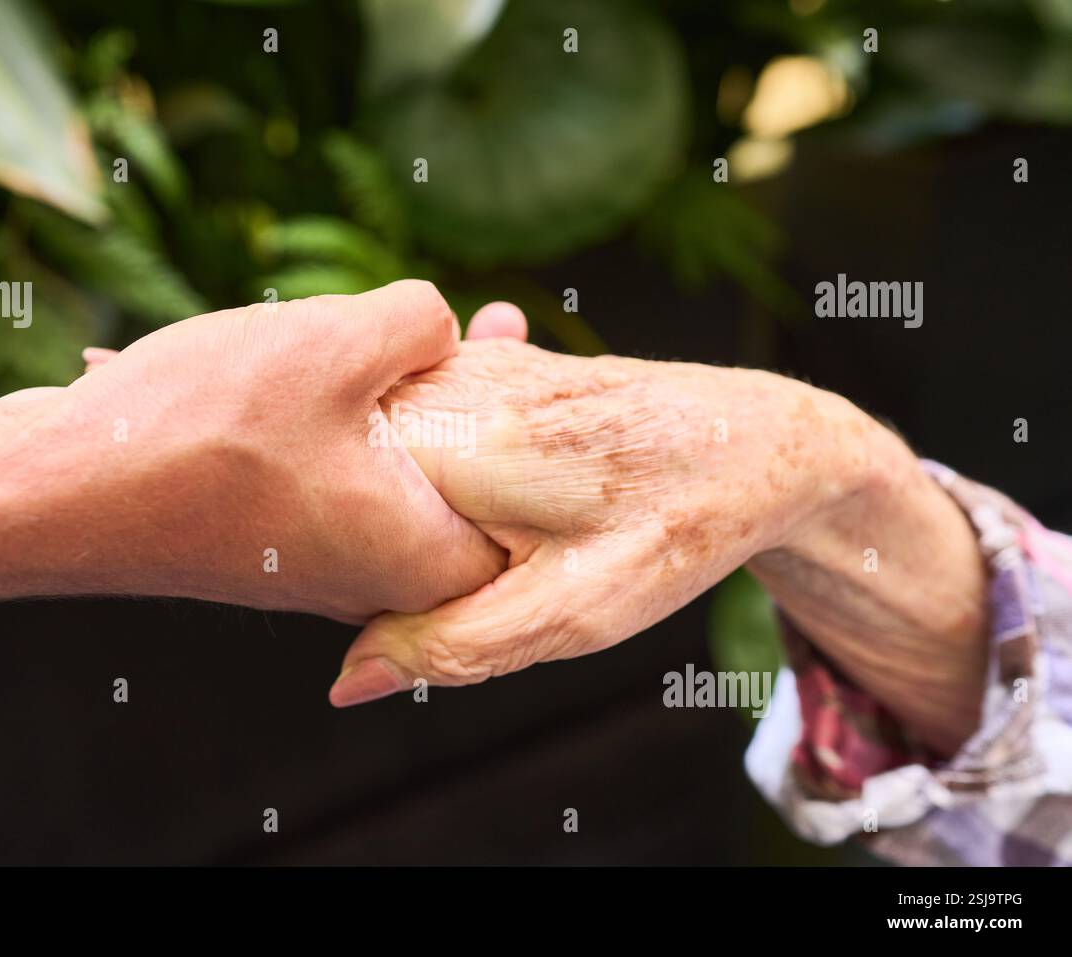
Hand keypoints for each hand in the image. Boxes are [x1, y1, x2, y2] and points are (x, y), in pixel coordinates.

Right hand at [21, 280, 514, 620]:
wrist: (54, 492)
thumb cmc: (201, 431)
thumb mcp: (336, 343)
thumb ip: (420, 322)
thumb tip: (442, 323)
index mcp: (416, 557)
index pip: (529, 515)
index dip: (540, 424)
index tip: (536, 353)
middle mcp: (373, 581)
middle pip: (462, 488)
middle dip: (479, 400)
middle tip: (496, 327)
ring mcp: (316, 567)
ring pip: (393, 478)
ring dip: (405, 404)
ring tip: (420, 331)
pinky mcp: (267, 543)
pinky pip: (335, 478)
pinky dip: (346, 422)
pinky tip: (320, 360)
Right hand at [329, 335, 985, 754]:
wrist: (758, 445)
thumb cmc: (672, 528)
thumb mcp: (569, 613)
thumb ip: (448, 645)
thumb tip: (347, 683)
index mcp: (446, 439)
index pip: (324, 498)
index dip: (349, 565)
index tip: (411, 597)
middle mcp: (443, 383)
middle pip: (344, 472)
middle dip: (378, 534)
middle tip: (475, 570)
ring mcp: (465, 366)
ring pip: (379, 449)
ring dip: (405, 502)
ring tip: (503, 536)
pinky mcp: (488, 366)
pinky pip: (421, 423)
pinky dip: (434, 471)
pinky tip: (504, 500)